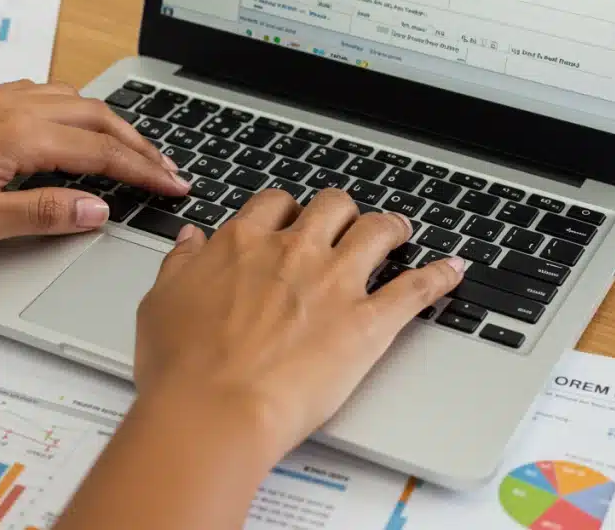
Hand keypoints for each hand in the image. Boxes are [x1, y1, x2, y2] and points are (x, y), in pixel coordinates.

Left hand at [0, 79, 188, 248]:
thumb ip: (42, 213)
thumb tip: (98, 208)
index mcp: (18, 135)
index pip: (101, 150)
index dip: (144, 170)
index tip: (175, 186)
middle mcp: (11, 107)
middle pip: (95, 116)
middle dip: (139, 143)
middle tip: (169, 170)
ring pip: (72, 100)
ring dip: (110, 123)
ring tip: (134, 149)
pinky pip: (44, 96)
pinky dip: (76, 110)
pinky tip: (73, 126)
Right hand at [134, 188, 464, 459]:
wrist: (213, 410)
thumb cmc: (181, 367)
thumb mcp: (160, 303)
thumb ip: (181, 265)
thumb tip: (191, 241)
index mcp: (242, 243)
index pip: (275, 204)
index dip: (287, 211)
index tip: (291, 222)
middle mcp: (293, 252)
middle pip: (332, 205)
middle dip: (341, 211)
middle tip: (346, 224)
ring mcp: (335, 283)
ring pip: (378, 230)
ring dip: (392, 227)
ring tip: (399, 231)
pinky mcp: (368, 322)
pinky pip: (416, 288)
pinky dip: (440, 276)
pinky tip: (453, 269)